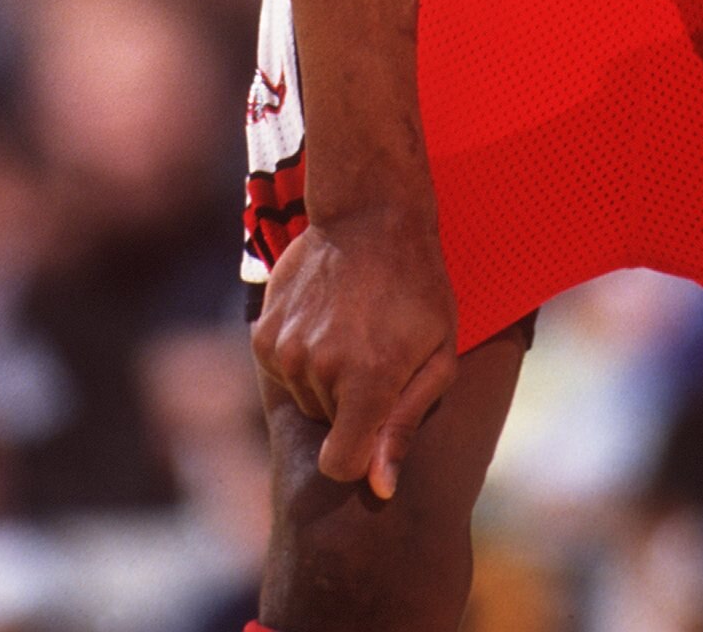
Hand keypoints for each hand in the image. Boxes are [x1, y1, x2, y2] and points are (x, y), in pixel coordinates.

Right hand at [252, 209, 457, 498]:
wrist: (371, 214)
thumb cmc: (418, 287)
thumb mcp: (439, 355)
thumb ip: (405, 425)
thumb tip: (379, 488)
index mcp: (367, 383)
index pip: (342, 464)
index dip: (360, 454)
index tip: (374, 425)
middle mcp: (318, 370)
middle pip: (327, 424)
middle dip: (350, 405)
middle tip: (375, 354)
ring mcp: (285, 349)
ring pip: (304, 397)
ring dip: (326, 378)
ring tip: (353, 330)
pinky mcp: (263, 331)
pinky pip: (281, 369)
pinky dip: (301, 354)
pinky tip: (326, 317)